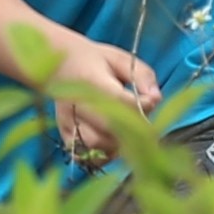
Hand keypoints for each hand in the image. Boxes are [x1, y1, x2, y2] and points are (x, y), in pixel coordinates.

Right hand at [42, 36, 163, 158]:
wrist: (58, 64)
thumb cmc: (94, 60)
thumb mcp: (121, 58)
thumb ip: (142, 76)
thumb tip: (156, 99)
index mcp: (91, 79)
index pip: (120, 101)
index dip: (141, 106)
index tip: (151, 101)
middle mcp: (75, 102)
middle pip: (109, 126)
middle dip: (133, 129)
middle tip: (145, 126)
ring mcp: (67, 120)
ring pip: (97, 144)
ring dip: (118, 143)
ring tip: (127, 133)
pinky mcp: (64, 133)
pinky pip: (85, 154)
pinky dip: (102, 154)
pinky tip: (112, 144)